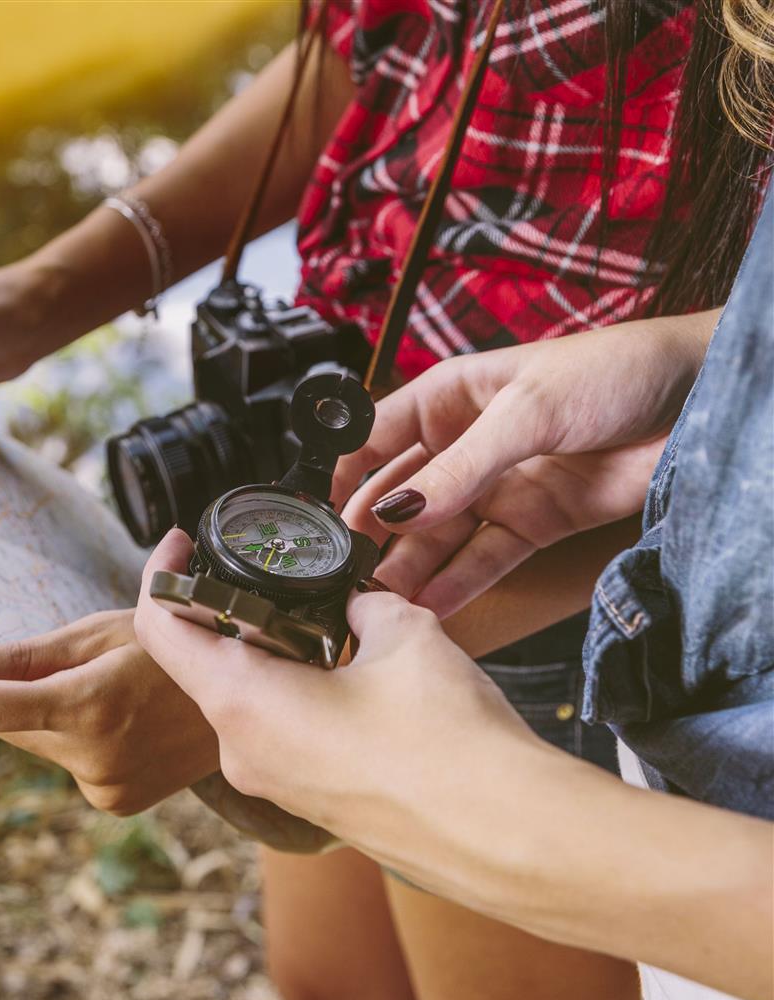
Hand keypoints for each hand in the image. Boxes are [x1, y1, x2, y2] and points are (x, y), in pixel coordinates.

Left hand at [0, 610, 218, 814]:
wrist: (248, 697)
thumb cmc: (174, 645)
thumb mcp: (97, 633)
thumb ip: (19, 658)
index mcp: (90, 706)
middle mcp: (95, 759)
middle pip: (5, 723)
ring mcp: (106, 788)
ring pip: (31, 742)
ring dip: (32, 713)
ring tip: (85, 680)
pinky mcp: (113, 802)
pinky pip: (61, 760)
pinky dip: (62, 734)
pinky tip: (104, 712)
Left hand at [132, 531, 538, 872]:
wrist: (506, 838)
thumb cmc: (449, 742)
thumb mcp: (403, 634)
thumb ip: (359, 604)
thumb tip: (351, 600)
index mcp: (242, 702)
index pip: (160, 628)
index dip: (162, 573)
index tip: (185, 542)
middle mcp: (241, 750)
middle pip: (201, 663)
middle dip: (230, 611)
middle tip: (273, 571)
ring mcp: (272, 783)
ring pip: (243, 698)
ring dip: (270, 652)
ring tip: (325, 617)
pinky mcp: (307, 800)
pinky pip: (278, 732)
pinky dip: (296, 691)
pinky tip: (350, 670)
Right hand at [331, 312, 716, 615]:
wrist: (702, 400)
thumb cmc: (615, 372)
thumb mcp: (526, 413)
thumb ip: (459, 469)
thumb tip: (397, 510)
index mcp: (449, 397)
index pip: (375, 439)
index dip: (344, 476)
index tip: (318, 517)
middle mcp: (464, 445)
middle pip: (401, 496)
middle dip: (371, 533)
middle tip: (343, 572)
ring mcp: (498, 487)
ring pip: (438, 536)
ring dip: (409, 568)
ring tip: (377, 601)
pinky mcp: (534, 523)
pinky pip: (484, 560)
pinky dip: (457, 585)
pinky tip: (427, 606)